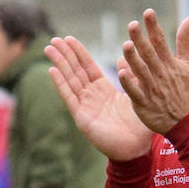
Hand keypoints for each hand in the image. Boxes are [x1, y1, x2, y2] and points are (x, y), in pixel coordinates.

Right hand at [45, 35, 155, 161]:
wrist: (137, 148)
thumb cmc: (139, 125)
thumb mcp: (138, 94)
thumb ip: (131, 76)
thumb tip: (124, 58)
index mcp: (104, 91)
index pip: (88, 67)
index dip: (78, 53)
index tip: (69, 38)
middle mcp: (91, 97)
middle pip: (75, 71)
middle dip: (64, 55)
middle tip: (53, 39)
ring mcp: (85, 107)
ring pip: (70, 80)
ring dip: (59, 64)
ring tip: (49, 49)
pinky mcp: (82, 118)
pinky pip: (69, 98)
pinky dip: (61, 84)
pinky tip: (52, 71)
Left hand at [118, 10, 188, 134]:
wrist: (183, 121)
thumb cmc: (183, 90)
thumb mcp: (188, 65)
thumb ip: (185, 41)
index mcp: (169, 64)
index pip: (161, 42)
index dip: (154, 27)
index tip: (148, 12)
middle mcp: (160, 74)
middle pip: (149, 54)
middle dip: (141, 39)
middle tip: (132, 25)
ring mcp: (152, 89)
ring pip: (141, 71)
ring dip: (133, 58)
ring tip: (125, 45)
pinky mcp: (143, 103)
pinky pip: (135, 92)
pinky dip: (129, 83)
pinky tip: (120, 72)